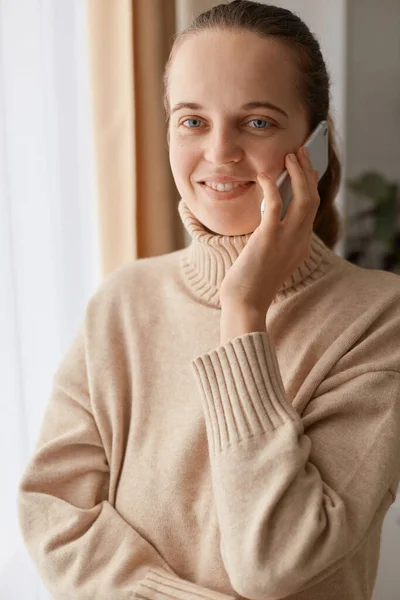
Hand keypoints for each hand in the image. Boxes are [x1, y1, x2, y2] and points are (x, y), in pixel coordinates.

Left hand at [219, 146, 319, 313]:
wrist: (245, 304)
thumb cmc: (250, 285)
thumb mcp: (268, 259)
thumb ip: (272, 239)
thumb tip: (266, 218)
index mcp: (300, 247)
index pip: (311, 211)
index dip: (310, 187)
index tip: (306, 170)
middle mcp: (299, 241)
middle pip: (312, 199)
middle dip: (308, 173)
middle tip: (300, 153)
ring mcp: (287, 240)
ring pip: (304, 198)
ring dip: (298, 173)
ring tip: (290, 156)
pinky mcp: (269, 238)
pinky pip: (275, 205)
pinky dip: (271, 187)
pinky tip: (264, 176)